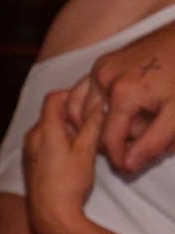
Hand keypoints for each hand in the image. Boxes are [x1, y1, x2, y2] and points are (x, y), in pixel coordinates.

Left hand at [24, 83, 104, 233]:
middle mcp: (31, 136)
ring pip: (48, 128)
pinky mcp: (29, 160)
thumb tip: (99, 105)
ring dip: (66, 129)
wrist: (49, 212)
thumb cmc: (69, 182)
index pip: (53, 98)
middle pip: (51, 113)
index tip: (88, 105)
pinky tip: (71, 156)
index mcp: (44, 129)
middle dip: (72, 115)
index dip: (72, 95)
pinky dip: (57, 141)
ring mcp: (28, 149)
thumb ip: (92, 125)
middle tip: (90, 127)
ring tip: (83, 144)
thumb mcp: (86, 150)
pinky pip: (43, 141)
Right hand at [93, 39, 174, 176]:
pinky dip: (85, 108)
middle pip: (96, 128)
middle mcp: (104, 80)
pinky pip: (80, 92)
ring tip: (129, 127)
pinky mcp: (100, 64)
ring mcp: (99, 70)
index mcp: (123, 94)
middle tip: (146, 136)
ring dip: (102, 125)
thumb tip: (129, 165)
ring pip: (85, 112)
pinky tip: (104, 115)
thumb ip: (154, 141)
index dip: (121, 160)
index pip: (110, 140)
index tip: (131, 169)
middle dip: (119, 138)